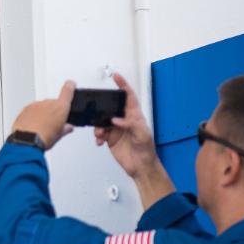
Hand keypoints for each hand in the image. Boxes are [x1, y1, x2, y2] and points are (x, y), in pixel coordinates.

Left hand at [11, 81, 75, 149]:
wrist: (27, 140)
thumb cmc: (44, 137)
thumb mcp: (59, 135)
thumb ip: (65, 128)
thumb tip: (68, 127)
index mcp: (60, 107)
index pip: (67, 91)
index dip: (70, 86)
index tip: (71, 83)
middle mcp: (47, 103)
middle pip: (53, 103)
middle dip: (53, 112)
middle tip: (52, 125)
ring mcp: (35, 105)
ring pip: (41, 107)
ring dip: (41, 114)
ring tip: (41, 128)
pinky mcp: (25, 109)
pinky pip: (31, 111)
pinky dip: (32, 116)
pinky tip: (32, 127)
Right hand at [94, 73, 174, 206]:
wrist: (140, 167)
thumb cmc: (146, 150)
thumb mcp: (142, 135)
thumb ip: (130, 124)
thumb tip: (116, 119)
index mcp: (135, 116)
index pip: (129, 97)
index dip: (123, 85)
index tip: (116, 76)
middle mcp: (124, 120)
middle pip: (111, 107)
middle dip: (103, 107)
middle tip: (97, 108)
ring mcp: (116, 129)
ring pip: (102, 120)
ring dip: (98, 126)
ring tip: (101, 134)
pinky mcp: (109, 138)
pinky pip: (99, 133)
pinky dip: (97, 136)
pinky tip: (100, 142)